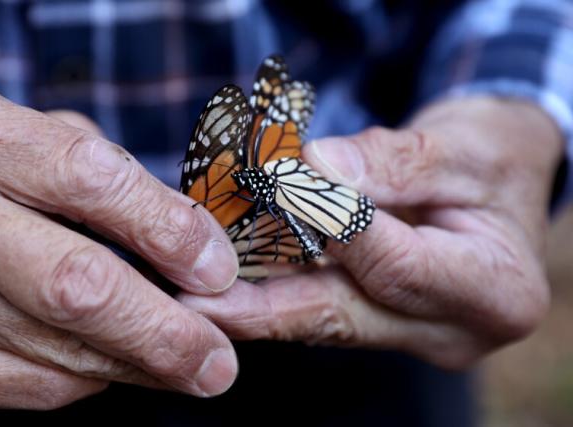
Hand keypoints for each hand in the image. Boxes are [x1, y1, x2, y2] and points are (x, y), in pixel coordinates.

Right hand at [0, 72, 238, 408]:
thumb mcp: (9, 126)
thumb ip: (89, 164)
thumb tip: (181, 231)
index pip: (92, 180)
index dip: (168, 230)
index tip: (218, 268)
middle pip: (78, 286)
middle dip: (166, 332)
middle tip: (218, 361)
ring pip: (61, 351)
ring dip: (141, 365)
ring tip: (187, 364)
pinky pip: (29, 385)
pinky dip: (89, 378)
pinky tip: (113, 361)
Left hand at [179, 96, 562, 368]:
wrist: (495, 185)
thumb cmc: (490, 160)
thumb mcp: (461, 147)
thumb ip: (392, 162)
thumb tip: (317, 166)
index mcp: (496, 292)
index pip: (397, 265)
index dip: (334, 226)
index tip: (276, 185)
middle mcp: (452, 331)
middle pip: (345, 315)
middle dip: (264, 305)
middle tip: (195, 299)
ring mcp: (411, 335)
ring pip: (321, 316)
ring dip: (256, 300)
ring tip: (193, 287)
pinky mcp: (380, 324)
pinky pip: (318, 306)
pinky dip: (272, 289)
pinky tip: (224, 278)